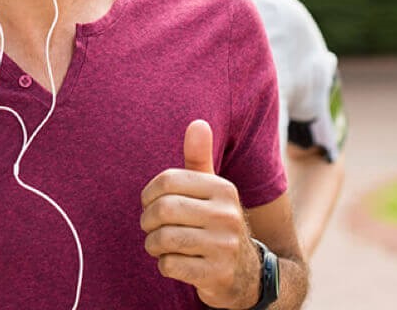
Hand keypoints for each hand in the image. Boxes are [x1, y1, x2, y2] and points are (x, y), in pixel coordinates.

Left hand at [141, 119, 261, 309]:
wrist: (249, 273)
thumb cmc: (217, 223)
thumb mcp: (212, 190)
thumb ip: (199, 158)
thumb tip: (197, 123)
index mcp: (223, 189)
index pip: (168, 181)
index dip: (148, 193)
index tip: (149, 203)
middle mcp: (227, 215)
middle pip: (163, 210)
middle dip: (147, 221)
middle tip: (150, 226)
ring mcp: (224, 246)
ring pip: (163, 239)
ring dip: (153, 244)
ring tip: (159, 244)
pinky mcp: (217, 274)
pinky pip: (170, 265)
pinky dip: (164, 265)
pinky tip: (175, 262)